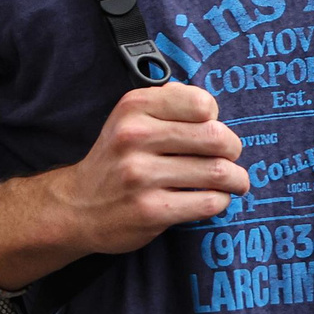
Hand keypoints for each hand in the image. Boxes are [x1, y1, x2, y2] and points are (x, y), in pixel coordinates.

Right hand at [30, 84, 249, 263]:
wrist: (77, 207)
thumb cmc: (117, 158)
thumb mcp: (130, 118)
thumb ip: (169, 102)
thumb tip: (211, 106)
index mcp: (134, 108)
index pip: (202, 103)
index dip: (215, 117)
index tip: (209, 128)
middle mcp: (135, 138)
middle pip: (216, 137)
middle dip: (233, 149)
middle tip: (231, 157)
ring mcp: (141, 176)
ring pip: (218, 172)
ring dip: (236, 179)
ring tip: (235, 181)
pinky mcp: (150, 211)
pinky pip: (208, 202)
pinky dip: (220, 201)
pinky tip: (213, 199)